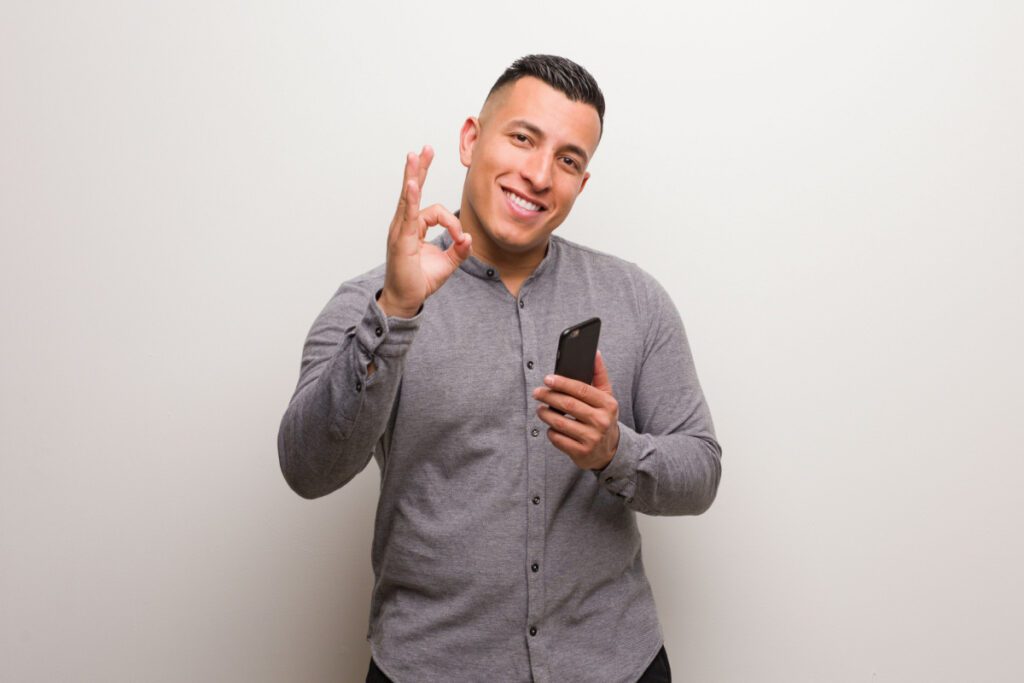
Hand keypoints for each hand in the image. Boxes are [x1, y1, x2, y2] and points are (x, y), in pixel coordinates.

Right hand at [379, 146, 472, 316]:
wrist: (406, 300)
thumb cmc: (420, 281)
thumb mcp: (447, 264)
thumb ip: (460, 249)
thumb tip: (469, 237)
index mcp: (414, 228)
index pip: (434, 211)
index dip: (451, 222)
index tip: (459, 238)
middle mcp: (404, 225)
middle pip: (412, 191)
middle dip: (420, 169)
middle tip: (425, 149)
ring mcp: (400, 230)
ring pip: (408, 197)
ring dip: (413, 175)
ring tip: (415, 156)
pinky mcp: (400, 239)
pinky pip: (406, 214)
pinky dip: (410, 198)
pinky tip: (412, 183)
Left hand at [532, 351, 619, 470]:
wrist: (609, 451)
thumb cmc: (603, 417)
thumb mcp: (606, 397)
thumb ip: (599, 374)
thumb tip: (595, 352)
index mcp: (608, 404)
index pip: (582, 389)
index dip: (562, 383)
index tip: (547, 379)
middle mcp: (601, 421)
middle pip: (568, 405)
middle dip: (549, 396)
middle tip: (537, 392)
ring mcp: (591, 438)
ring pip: (560, 422)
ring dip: (545, 414)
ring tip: (540, 409)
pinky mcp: (581, 452)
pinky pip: (558, 439)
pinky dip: (550, 431)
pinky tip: (551, 426)